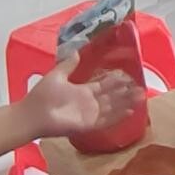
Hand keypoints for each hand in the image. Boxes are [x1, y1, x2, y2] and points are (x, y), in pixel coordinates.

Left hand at [22, 56, 142, 139]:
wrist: (33, 114)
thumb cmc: (42, 95)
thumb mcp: (57, 75)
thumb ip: (69, 65)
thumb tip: (77, 50)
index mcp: (82, 91)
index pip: (104, 85)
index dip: (116, 81)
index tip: (129, 75)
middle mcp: (89, 103)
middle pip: (112, 96)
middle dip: (126, 92)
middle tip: (141, 86)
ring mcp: (90, 114)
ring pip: (113, 107)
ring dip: (127, 102)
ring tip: (141, 96)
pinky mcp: (88, 125)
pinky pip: (107, 121)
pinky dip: (119, 116)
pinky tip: (131, 111)